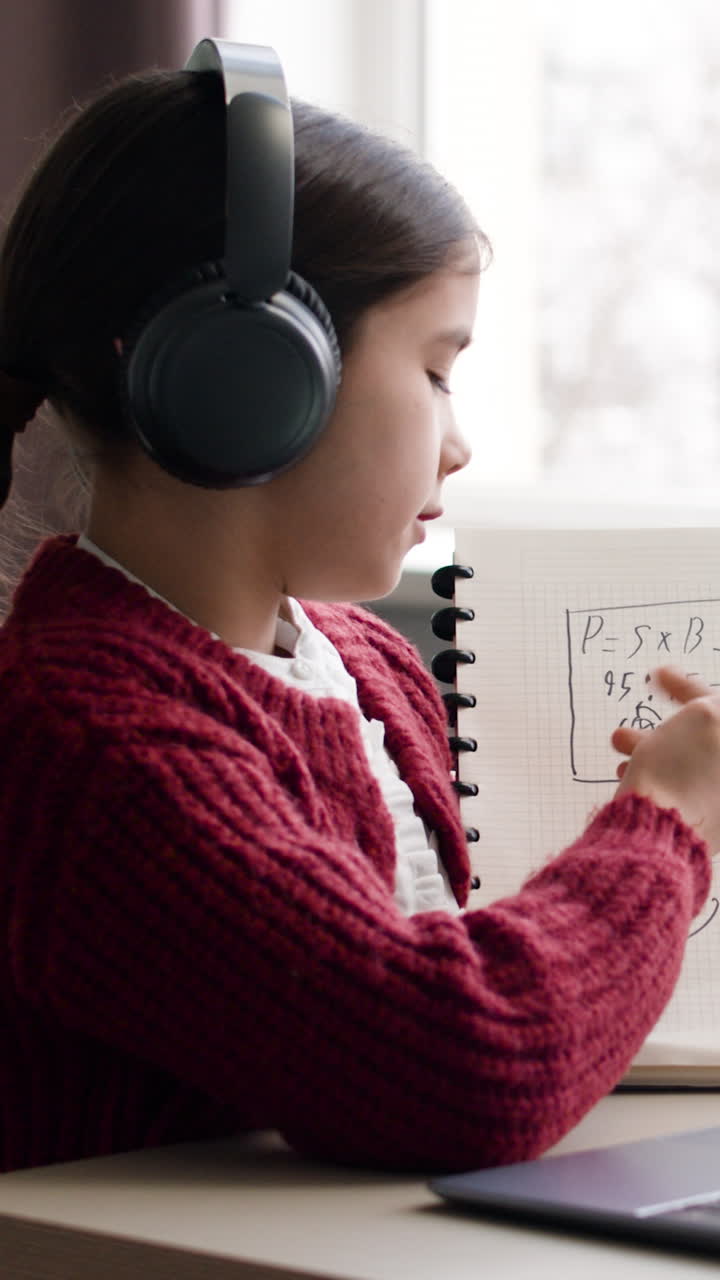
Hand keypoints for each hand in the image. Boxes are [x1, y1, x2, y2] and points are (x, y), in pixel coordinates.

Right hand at [613, 666, 719, 850]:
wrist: (658, 835)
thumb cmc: (680, 773)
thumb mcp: (701, 717)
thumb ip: (709, 704)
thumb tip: (709, 709)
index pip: (717, 704)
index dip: (686, 686)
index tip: (658, 674)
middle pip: (704, 736)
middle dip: (666, 721)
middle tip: (640, 712)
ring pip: (687, 760)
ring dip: (652, 745)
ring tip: (620, 744)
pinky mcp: (705, 822)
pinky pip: (679, 785)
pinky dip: (655, 772)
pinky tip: (626, 772)